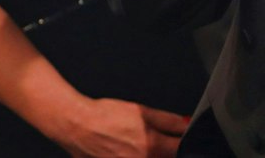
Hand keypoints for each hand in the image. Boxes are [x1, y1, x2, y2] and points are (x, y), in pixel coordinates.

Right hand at [53, 97, 188, 157]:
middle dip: (165, 149)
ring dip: (150, 154)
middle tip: (151, 138)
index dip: (181, 140)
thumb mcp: (142, 111)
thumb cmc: (105, 116)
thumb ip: (169, 120)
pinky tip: (127, 150)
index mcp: (152, 147)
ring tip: (133, 143)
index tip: (177, 136)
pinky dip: (136, 157)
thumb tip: (186, 124)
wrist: (78, 126)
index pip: (180, 148)